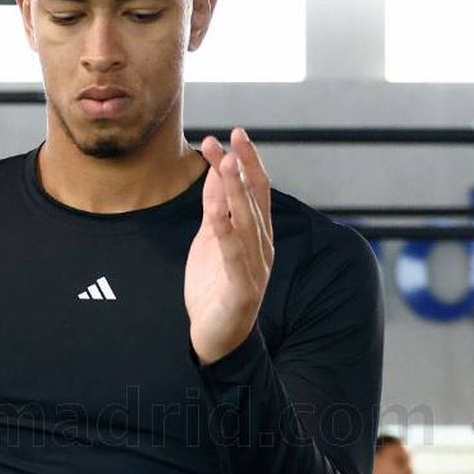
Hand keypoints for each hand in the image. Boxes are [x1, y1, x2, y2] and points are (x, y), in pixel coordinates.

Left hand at [186, 128, 273, 365]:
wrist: (213, 338)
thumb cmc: (213, 288)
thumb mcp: (210, 239)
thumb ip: (215, 207)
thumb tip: (215, 171)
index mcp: (257, 234)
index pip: (256, 189)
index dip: (247, 160)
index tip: (233, 134)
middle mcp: (262, 247)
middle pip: (254, 200)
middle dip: (241, 168)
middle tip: (230, 139)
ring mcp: (255, 268)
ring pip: (247, 222)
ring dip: (235, 191)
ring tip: (225, 163)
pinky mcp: (243, 289)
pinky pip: (233, 254)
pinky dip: (225, 231)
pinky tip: (215, 211)